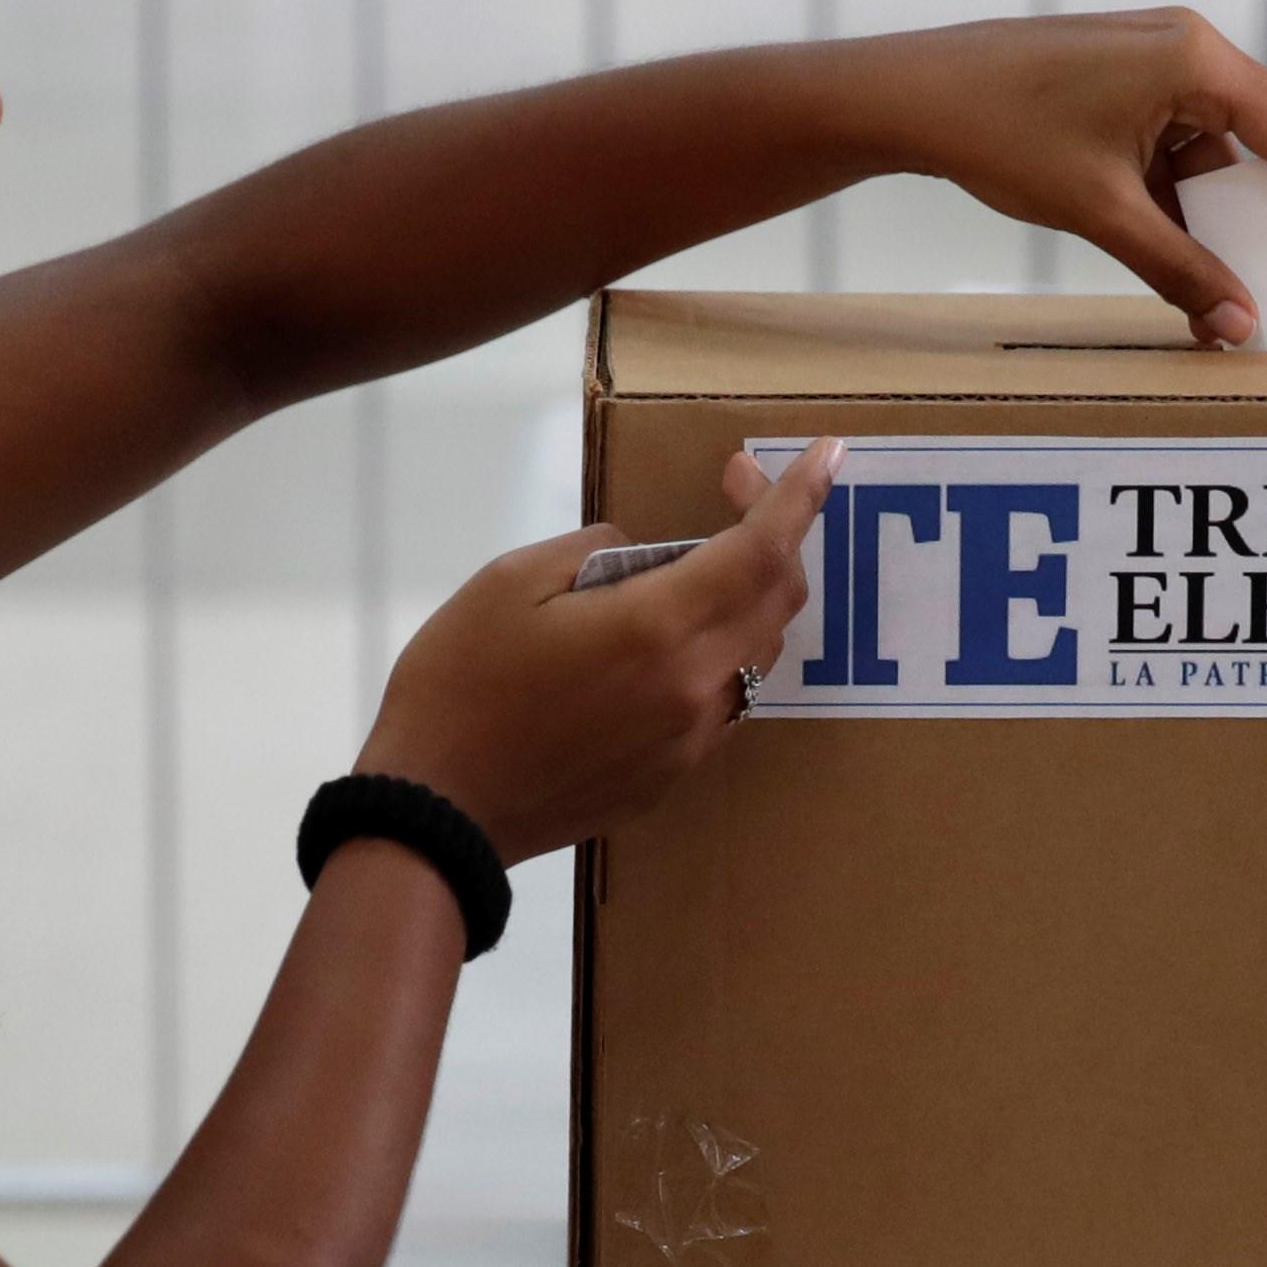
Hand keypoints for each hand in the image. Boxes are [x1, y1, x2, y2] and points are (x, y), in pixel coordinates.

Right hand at [358, 442, 847, 865]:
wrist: (438, 813)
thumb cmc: (458, 687)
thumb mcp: (509, 584)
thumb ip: (594, 552)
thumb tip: (637, 554)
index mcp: (657, 629)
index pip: (762, 550)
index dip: (801, 496)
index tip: (828, 453)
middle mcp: (694, 687)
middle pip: (777, 600)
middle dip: (774, 534)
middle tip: (731, 493)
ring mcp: (689, 740)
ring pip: (760, 654)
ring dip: (753, 596)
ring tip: (702, 563)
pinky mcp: (672, 776)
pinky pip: (728, 700)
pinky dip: (724, 651)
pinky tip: (676, 637)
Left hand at [859, 12, 1266, 345]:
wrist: (911, 95)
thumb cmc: (999, 133)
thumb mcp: (1100, 212)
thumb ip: (1177, 267)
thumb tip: (1239, 324)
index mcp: (1194, 59)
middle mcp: (1186, 48)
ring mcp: (1154, 64)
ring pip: (1220, 151)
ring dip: (1229, 214)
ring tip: (1250, 279)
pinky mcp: (1124, 86)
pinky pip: (1178, 149)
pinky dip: (1185, 201)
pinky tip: (1188, 255)